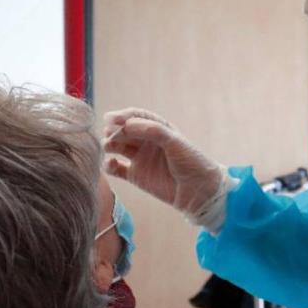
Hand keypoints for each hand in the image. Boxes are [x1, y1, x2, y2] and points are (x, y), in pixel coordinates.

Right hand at [102, 108, 223, 217]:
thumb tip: (126, 124)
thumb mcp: (174, 141)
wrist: (199, 191)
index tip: (111, 119)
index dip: (122, 116)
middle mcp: (147, 142)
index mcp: (158, 129)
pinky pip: (116, 168)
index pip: (136, 117)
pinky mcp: (135, 176)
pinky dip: (109, 165)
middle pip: (123, 131)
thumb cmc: (191, 161)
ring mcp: (140, 158)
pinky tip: (110, 164)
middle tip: (109, 134)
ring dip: (109, 145)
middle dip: (114, 130)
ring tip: (108, 147)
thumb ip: (152, 130)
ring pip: (117, 147)